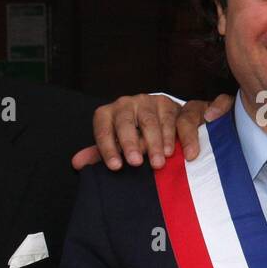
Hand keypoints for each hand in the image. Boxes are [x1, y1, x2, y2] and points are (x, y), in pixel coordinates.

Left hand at [70, 93, 233, 170]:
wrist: (168, 122)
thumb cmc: (138, 138)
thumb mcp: (118, 145)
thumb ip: (101, 153)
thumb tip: (77, 163)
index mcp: (112, 111)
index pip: (103, 126)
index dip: (107, 146)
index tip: (115, 166)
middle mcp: (132, 102)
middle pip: (128, 120)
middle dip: (132, 143)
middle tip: (137, 163)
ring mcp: (156, 101)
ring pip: (155, 120)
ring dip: (159, 142)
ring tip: (161, 161)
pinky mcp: (180, 105)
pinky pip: (183, 119)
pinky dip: (187, 138)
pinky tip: (189, 154)